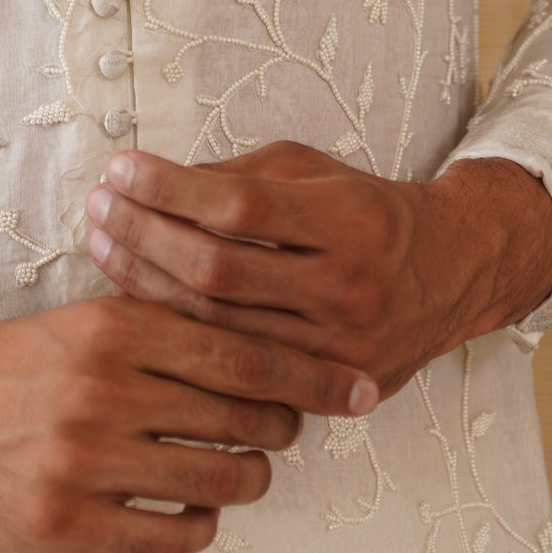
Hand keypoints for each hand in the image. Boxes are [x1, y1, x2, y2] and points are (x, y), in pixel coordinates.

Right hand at [0, 282, 374, 552]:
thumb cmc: (14, 365)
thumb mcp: (86, 321)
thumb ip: (164, 329)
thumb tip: (265, 349)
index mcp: (116, 328)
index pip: (245, 354)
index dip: (313, 376)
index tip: (358, 388)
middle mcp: (104, 391)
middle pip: (246, 419)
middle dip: (284, 428)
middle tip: (286, 430)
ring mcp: (84, 461)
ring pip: (221, 481)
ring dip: (248, 480)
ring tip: (240, 471)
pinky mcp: (65, 523)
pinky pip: (173, 537)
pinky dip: (199, 527)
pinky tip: (190, 511)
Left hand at [82, 140, 551, 397]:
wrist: (453, 273)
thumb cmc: (369, 211)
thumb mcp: (315, 171)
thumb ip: (239, 174)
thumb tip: (150, 180)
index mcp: (350, 219)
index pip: (241, 205)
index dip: (170, 188)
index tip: (121, 167)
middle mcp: (348, 286)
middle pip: (219, 269)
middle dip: (145, 235)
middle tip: (98, 206)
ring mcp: (338, 345)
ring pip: (217, 325)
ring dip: (147, 283)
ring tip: (102, 244)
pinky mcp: (327, 385)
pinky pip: (234, 365)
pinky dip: (179, 332)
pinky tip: (140, 300)